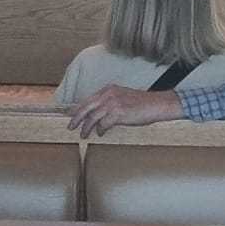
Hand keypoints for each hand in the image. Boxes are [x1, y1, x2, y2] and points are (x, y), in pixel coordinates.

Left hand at [65, 84, 183, 137]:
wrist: (156, 104)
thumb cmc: (141, 103)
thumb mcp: (122, 97)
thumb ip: (109, 103)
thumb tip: (97, 114)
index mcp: (108, 90)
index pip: (88, 100)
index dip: (77, 108)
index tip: (68, 114)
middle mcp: (109, 95)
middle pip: (86, 107)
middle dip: (76, 118)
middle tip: (70, 126)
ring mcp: (114, 103)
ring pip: (93, 116)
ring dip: (86, 127)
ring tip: (83, 135)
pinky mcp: (119, 113)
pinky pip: (104, 123)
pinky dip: (100, 130)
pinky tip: (100, 134)